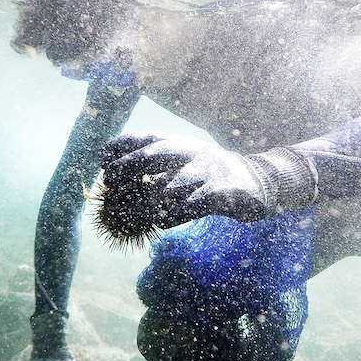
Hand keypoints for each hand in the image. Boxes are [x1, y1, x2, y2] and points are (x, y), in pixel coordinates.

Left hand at [101, 132, 270, 227]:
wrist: (257, 182)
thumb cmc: (211, 175)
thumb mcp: (186, 161)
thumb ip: (159, 165)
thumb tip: (118, 175)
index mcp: (181, 143)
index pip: (147, 137)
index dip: (122, 145)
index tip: (102, 158)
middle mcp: (192, 152)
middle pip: (155, 153)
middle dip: (129, 166)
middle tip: (109, 181)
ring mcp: (206, 172)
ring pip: (169, 187)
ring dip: (145, 203)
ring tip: (128, 215)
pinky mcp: (220, 193)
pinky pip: (190, 207)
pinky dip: (173, 216)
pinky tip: (162, 223)